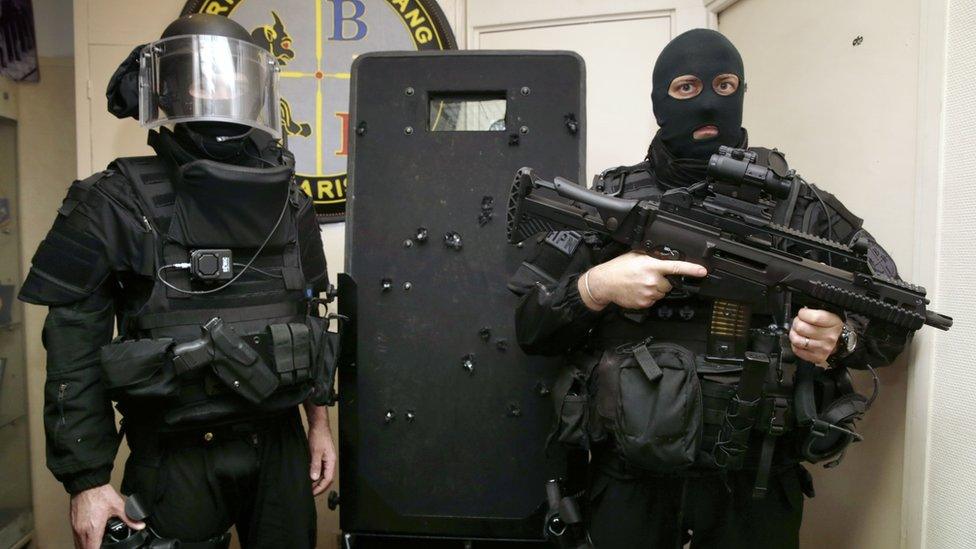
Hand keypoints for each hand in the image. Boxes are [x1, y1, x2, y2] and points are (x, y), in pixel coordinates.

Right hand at [70, 484, 143, 548]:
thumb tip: (140, 525)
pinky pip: (75, 537)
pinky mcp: (72, 522)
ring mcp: (75, 527)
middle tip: (101, 547)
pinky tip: (89, 538)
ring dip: (86, 547)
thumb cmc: (100, 493)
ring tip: (95, 545)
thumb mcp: (118, 506)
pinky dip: (81, 540)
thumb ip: (129, 518)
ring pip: (78, 544)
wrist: (86, 483)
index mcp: (93, 529)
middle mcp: (82, 530)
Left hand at [306, 406, 336, 495]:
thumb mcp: (315, 451)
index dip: (321, 487)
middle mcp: (330, 461)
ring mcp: (326, 459)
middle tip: (311, 493)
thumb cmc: (319, 435)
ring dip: (317, 481)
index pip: (328, 479)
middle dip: (320, 487)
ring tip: (308, 486)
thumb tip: (314, 478)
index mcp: (331, 461)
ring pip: (323, 474)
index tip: (313, 493)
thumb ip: (315, 465)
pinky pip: (320, 469)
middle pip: (327, 479)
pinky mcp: (321, 456)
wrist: (318, 424)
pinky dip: (314, 474)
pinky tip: (308, 476)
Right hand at [579, 251, 706, 310]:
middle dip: (663, 280)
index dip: (692, 269)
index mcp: (651, 266)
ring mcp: (648, 293)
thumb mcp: (636, 256)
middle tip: (648, 276)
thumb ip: (652, 257)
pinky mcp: (644, 303)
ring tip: (641, 283)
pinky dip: (648, 296)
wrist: (604, 283)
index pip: (676, 267)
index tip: (703, 271)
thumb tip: (664, 257)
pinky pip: (653, 300)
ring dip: (656, 288)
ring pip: (662, 292)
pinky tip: (638, 290)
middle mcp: (652, 280)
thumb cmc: (618, 268)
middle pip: (669, 283)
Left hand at [789, 307, 843, 364]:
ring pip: (797, 340)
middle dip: (796, 323)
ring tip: (798, 332)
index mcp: (834, 323)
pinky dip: (795, 345)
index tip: (802, 313)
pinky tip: (802, 340)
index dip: (803, 314)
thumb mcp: (827, 313)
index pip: (813, 318)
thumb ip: (814, 310)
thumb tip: (801, 311)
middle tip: (800, 322)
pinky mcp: (817, 357)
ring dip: (794, 334)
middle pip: (801, 328)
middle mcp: (830, 337)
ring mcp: (823, 348)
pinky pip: (797, 350)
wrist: (838, 341)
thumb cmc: (829, 326)